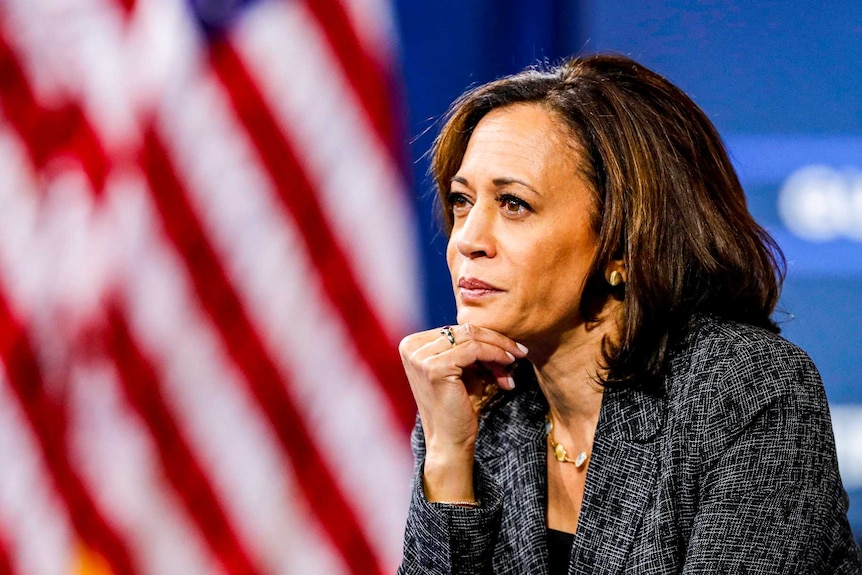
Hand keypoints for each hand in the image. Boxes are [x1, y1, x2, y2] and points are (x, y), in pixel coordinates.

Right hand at [398, 323, 527, 500]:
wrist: (449, 442)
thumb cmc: (458, 407)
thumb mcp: (463, 370)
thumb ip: (470, 347)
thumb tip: (499, 327)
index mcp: (412, 345)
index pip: (454, 329)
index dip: (485, 337)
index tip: (510, 348)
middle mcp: (410, 347)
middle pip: (462, 330)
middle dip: (494, 341)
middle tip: (519, 352)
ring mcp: (420, 357)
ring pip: (471, 337)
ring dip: (498, 349)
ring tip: (514, 363)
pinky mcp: (434, 367)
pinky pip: (474, 349)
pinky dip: (495, 354)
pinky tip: (508, 366)